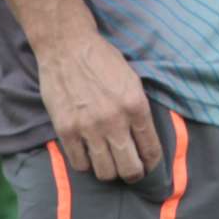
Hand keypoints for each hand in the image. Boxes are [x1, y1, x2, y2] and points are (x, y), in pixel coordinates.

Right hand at [37, 30, 159, 182]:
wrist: (67, 45)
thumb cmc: (101, 58)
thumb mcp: (132, 79)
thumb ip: (139, 110)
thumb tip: (143, 139)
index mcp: (136, 105)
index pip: (151, 150)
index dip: (152, 164)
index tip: (148, 166)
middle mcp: (114, 120)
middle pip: (130, 169)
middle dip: (133, 174)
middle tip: (130, 170)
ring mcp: (89, 127)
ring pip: (105, 172)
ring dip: (109, 171)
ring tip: (108, 163)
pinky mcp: (66, 130)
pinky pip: (80, 164)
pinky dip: (86, 163)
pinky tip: (88, 153)